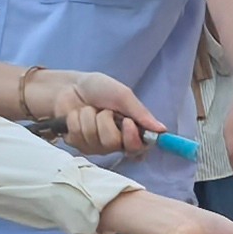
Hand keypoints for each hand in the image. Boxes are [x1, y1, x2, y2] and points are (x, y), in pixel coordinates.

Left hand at [19, 65, 158, 156]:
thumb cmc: (98, 89)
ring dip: (88, 118)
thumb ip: (141, 114)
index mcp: (130, 131)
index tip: (127, 123)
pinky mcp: (77, 145)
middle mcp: (115, 142)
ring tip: (88, 109)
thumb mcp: (123, 95)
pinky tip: (76, 116)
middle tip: (103, 109)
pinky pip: (78, 137)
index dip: (132, 139)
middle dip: (105, 120)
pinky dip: (76, 120)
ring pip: (94, 139)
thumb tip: (162, 129)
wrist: (70, 85)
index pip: (138, 148)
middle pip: (113, 143)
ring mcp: (95, 146)